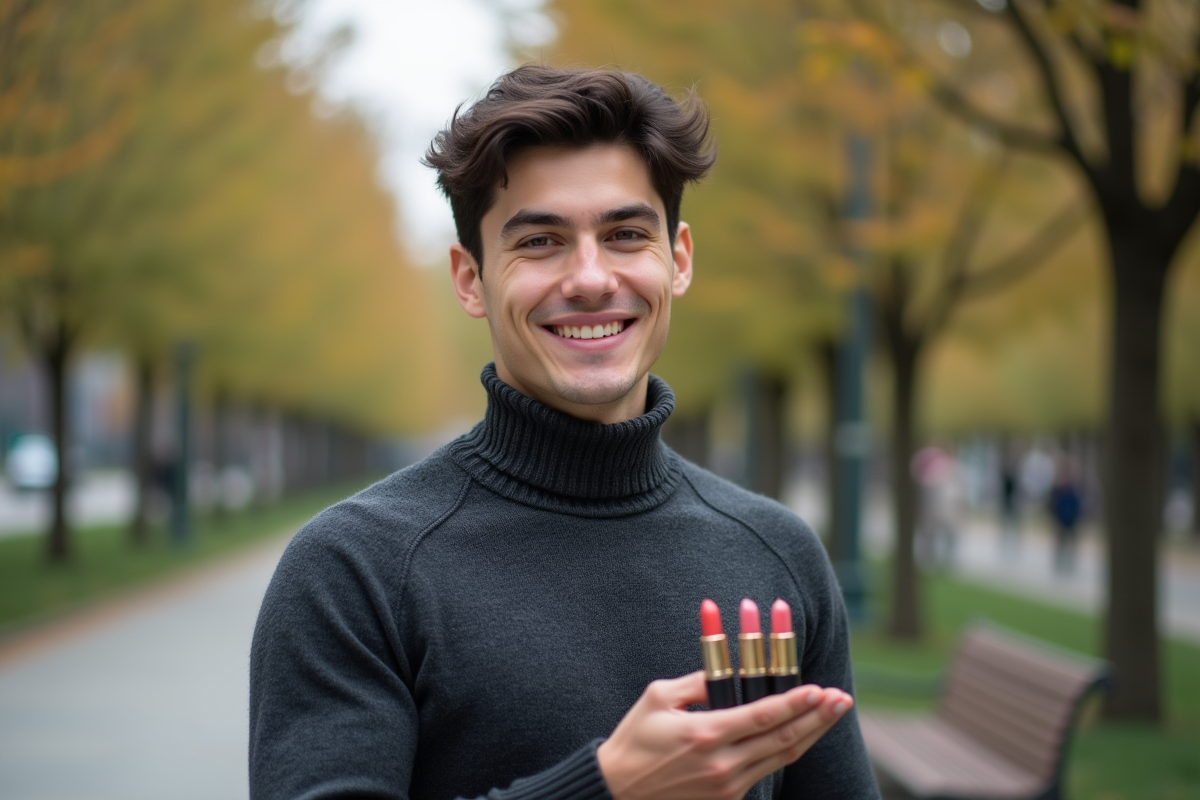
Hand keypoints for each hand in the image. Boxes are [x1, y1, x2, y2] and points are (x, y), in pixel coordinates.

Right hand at [596, 671, 852, 799]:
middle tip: (842, 699)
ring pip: (781, 758)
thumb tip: (730, 669)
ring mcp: (727, 788)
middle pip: (783, 740)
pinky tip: (801, 735)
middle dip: (817, 717)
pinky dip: (785, 751)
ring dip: (811, 735)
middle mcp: (722, 765)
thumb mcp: (658, 698)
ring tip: (831, 714)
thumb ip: (697, 682)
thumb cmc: (634, 739)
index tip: (820, 688)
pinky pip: (764, 772)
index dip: (795, 703)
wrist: (617, 792)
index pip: (763, 716)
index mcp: (705, 734)